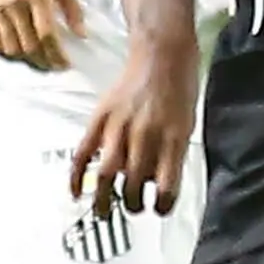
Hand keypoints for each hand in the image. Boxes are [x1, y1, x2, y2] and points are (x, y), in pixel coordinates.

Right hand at [0, 0, 84, 72]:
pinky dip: (10, 53)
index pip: (47, 35)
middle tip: (55, 66)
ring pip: (12, 48)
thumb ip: (73, 8)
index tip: (66, 64)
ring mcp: (0, 10)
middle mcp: (16, 5)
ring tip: (41, 62)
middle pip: (30, 45)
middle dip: (45, 61)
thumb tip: (81, 34)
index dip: (57, 54)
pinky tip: (22, 54)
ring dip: (28, 60)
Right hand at [70, 33, 198, 215]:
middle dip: (133, 204)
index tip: (160, 210)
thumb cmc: (180, 89)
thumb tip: (153, 182)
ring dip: (105, 198)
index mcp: (174, 139)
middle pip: (135, 183)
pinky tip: (77, 192)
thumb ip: (171, 153)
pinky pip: (84, 152)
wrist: (162, 53)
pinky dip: (77, 175)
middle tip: (133, 209)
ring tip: (105, 210)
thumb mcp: (186, 124)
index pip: (168, 185)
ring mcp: (121, 126)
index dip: (163, 205)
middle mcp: (147, 135)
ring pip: (108, 173)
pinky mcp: (101, 116)